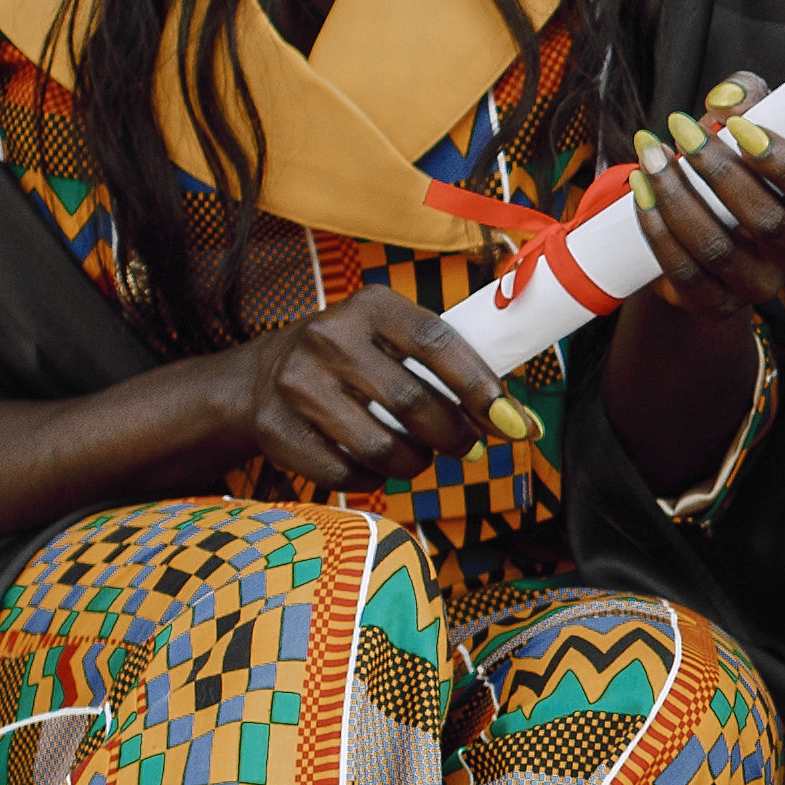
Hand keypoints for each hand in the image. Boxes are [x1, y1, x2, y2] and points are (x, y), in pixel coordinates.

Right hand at [227, 287, 516, 491]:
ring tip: (419, 456)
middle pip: (414, 403)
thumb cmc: (355, 361)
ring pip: (382, 446)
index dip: (482, 388)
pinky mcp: (275, 429)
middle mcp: (328, 338)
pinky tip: (374, 465)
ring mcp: (296, 384)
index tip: (515, 424)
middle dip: (455, 436)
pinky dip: (373, 478)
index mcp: (370, 306)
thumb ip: (453, 372)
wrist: (259, 378)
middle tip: (469, 448)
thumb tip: (525, 424)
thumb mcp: (393, 342)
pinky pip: (345, 473)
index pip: (439, 343)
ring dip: (416, 463)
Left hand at [622, 80, 784, 327]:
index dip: (784, 163)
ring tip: (649, 154)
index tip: (739, 126)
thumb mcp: (747, 128)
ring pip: (717, 247)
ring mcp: (758, 285)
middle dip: (717, 170)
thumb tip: (727, 98)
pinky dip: (657, 230)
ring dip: (676, 195)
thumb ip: (747, 99)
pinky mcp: (716, 304)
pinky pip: (684, 273)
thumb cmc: (734, 170)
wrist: (704, 236)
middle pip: (766, 220)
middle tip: (679, 129)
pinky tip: (640, 193)